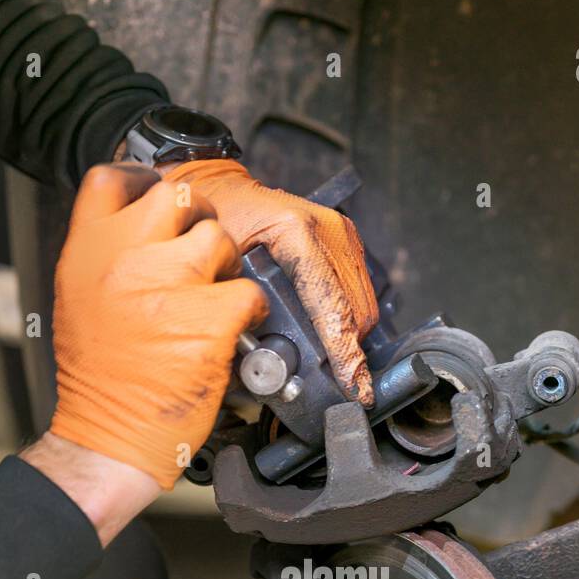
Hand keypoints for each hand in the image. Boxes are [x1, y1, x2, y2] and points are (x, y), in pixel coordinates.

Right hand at [49, 162, 267, 489]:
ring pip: (219, 239)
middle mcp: (125, 259)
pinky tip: (233, 330)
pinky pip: (247, 292)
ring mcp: (169, 287)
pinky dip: (249, 310)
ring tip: (213, 299)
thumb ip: (107, 256)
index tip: (158, 200)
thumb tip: (143, 230)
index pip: (113, 179)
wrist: (109, 438)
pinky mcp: (208, 321)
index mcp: (86, 251)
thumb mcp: (79, 301)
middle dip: (197, 222)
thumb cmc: (99, 380)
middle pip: (177, 198)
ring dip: (226, 266)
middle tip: (200, 257)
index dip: (143, 183)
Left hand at [160, 160, 378, 406]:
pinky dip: (347, 319)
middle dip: (345, 351)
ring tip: (327, 361)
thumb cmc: (215, 226)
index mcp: (296, 232)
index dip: (344, 353)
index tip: (355, 387)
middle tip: (330, 381)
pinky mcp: (347, 241)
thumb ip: (240, 313)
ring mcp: (341, 233)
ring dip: (348, 338)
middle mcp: (327, 229)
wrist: (223, 191)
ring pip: (363, 307)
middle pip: (354, 312)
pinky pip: (359, 294)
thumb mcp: (219, 270)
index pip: (331, 306)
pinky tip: (328, 334)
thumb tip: (261, 367)